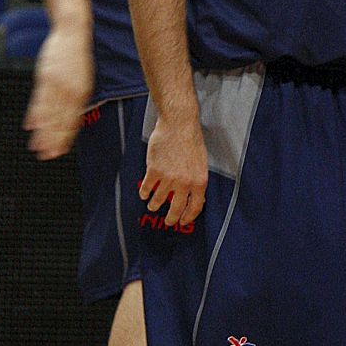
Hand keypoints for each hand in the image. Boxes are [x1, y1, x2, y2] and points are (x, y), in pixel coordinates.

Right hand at [23, 25, 93, 159]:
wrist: (72, 33)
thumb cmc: (75, 58)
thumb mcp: (82, 79)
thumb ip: (75, 99)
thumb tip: (70, 119)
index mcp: (82, 93)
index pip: (72, 121)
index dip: (64, 138)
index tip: (58, 152)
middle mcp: (71, 91)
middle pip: (60, 121)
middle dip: (53, 141)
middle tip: (46, 156)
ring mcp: (58, 85)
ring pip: (49, 114)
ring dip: (43, 132)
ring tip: (36, 147)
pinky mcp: (46, 77)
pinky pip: (39, 99)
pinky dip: (35, 114)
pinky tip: (30, 126)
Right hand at [140, 109, 206, 227]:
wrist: (178, 124)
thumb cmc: (191, 140)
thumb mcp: (201, 163)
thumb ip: (197, 180)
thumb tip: (195, 196)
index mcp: (199, 181)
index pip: (195, 207)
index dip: (188, 217)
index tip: (183, 221)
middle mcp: (184, 183)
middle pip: (176, 208)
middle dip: (171, 218)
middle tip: (168, 221)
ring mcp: (168, 178)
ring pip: (159, 199)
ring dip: (154, 205)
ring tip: (152, 206)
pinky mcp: (154, 170)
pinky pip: (148, 187)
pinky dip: (145, 193)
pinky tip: (144, 194)